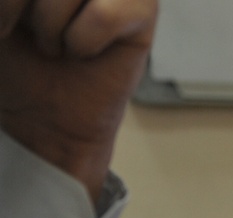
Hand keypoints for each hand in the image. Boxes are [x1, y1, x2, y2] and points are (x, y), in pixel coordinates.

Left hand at [0, 0, 157, 203]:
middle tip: (9, 29)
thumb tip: (52, 2)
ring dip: (47, 21)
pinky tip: (80, 51)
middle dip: (16, 1)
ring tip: (51, 42)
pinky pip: (104, 13)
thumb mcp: (0, 11)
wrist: (42, 114)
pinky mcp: (142, 9)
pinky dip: (81, 40)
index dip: (9, 0)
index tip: (1, 23)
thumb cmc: (12, 57)